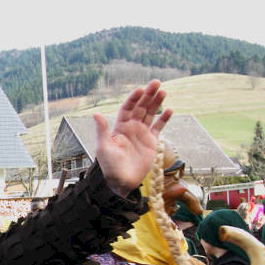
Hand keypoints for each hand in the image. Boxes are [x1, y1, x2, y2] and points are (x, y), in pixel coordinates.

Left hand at [94, 80, 172, 194]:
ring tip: (163, 91)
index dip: (134, 98)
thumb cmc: (109, 166)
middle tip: (156, 83)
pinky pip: (158, 127)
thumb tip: (96, 113)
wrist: (122, 182)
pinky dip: (164, 119)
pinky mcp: (151, 142)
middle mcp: (131, 128)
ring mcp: (142, 134)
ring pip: (150, 114)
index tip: (141, 89)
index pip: (128, 108)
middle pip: (141, 107)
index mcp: (120, 127)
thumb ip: (102, 130)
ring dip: (156, 103)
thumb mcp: (104, 147)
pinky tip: (169, 110)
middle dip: (148, 95)